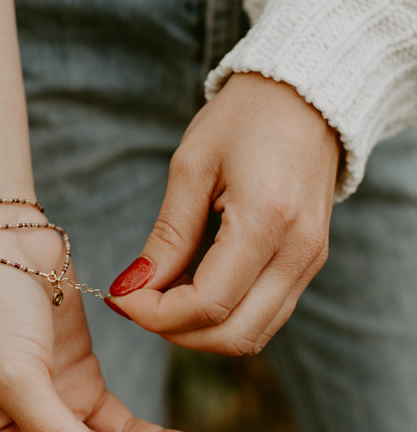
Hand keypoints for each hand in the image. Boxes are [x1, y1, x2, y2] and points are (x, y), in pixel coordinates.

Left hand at [106, 74, 339, 355]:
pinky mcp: (309, 262)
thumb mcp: (192, 166)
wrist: (305, 94)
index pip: (209, 304)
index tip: (120, 295)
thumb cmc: (245, 117)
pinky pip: (266, 313)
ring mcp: (310, 262)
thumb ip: (168, 235)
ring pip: (253, 335)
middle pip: (234, 336)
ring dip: (201, 330)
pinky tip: (192, 287)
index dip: (155, 314)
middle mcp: (299, 252)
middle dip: (175, 331)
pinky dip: (226, 316)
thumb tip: (133, 288)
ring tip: (160, 296)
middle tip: (136, 303)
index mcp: (267, 221)